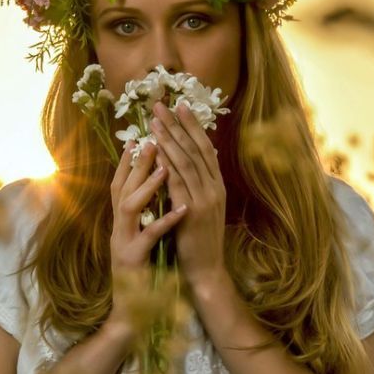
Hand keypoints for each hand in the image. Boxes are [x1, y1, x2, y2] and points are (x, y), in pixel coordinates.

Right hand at [109, 140, 187, 303]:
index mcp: (121, 224)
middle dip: (137, 163)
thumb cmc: (140, 276)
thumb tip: (155, 193)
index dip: (128, 162)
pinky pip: (149, 237)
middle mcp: (118, 229)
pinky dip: (166, 221)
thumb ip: (143, 218)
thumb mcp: (140, 240)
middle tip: (152, 139)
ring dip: (147, 185)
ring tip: (166, 167)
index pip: (120, 185)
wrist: (132, 314)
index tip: (140, 137)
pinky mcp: (133, 260)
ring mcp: (123, 243)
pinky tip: (182, 209)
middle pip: (121, 188)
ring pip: (128, 206)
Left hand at [150, 101, 226, 288]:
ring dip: (171, 139)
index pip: (204, 149)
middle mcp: (214, 188)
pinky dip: (168, 166)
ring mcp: (206, 199)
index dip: (192, 126)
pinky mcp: (194, 212)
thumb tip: (183, 164)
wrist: (206, 270)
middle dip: (179, 125)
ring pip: (187, 162)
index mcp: (216, 185)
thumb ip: (195, 186)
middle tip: (164, 104)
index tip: (180, 106)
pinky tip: (157, 152)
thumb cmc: (198, 240)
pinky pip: (178, 184)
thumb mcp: (201, 208)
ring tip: (156, 121)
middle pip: (196, 149)